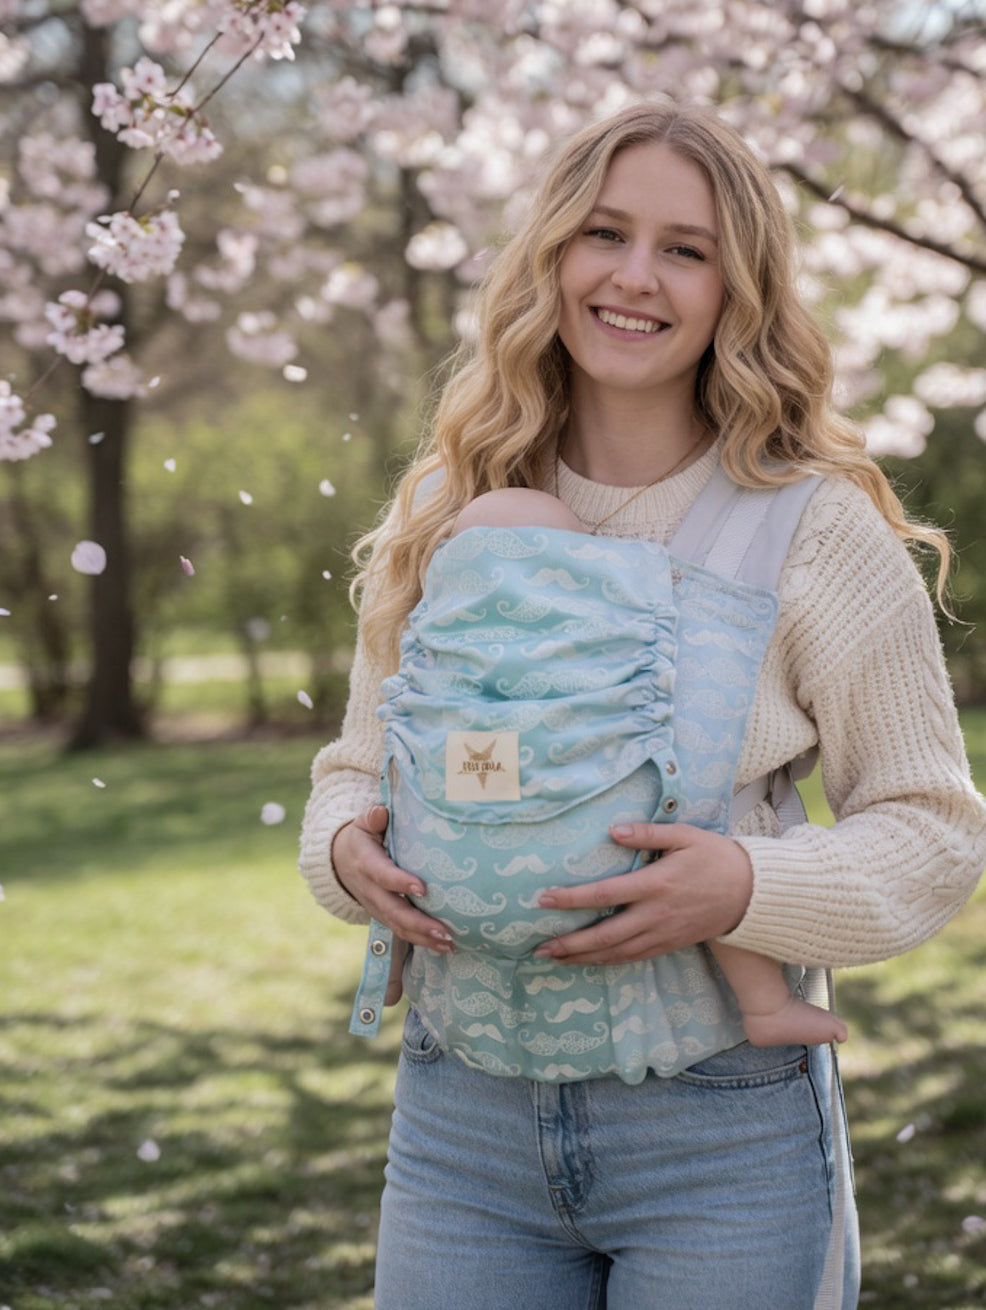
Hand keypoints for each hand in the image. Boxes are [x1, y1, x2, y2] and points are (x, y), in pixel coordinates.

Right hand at [333, 804, 453, 954]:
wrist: (339, 862)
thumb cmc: (362, 838)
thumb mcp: (362, 824)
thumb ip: (372, 818)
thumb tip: (381, 812)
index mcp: (366, 864)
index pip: (383, 875)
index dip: (400, 883)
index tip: (422, 888)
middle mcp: (370, 890)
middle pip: (393, 910)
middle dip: (419, 923)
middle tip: (444, 931)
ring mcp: (376, 907)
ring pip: (399, 927)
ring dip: (424, 938)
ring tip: (449, 944)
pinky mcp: (383, 917)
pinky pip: (401, 932)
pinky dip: (422, 942)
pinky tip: (444, 946)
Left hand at [533, 822, 752, 964]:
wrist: (752, 893)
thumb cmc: (716, 857)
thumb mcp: (685, 836)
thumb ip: (648, 833)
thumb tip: (613, 830)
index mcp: (656, 884)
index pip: (605, 894)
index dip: (573, 898)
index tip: (544, 899)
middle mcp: (655, 914)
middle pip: (605, 935)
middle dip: (570, 943)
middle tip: (539, 947)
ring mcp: (663, 934)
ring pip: (616, 952)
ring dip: (583, 958)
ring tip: (554, 958)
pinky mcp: (670, 944)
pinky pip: (634, 958)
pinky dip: (608, 962)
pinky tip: (589, 961)